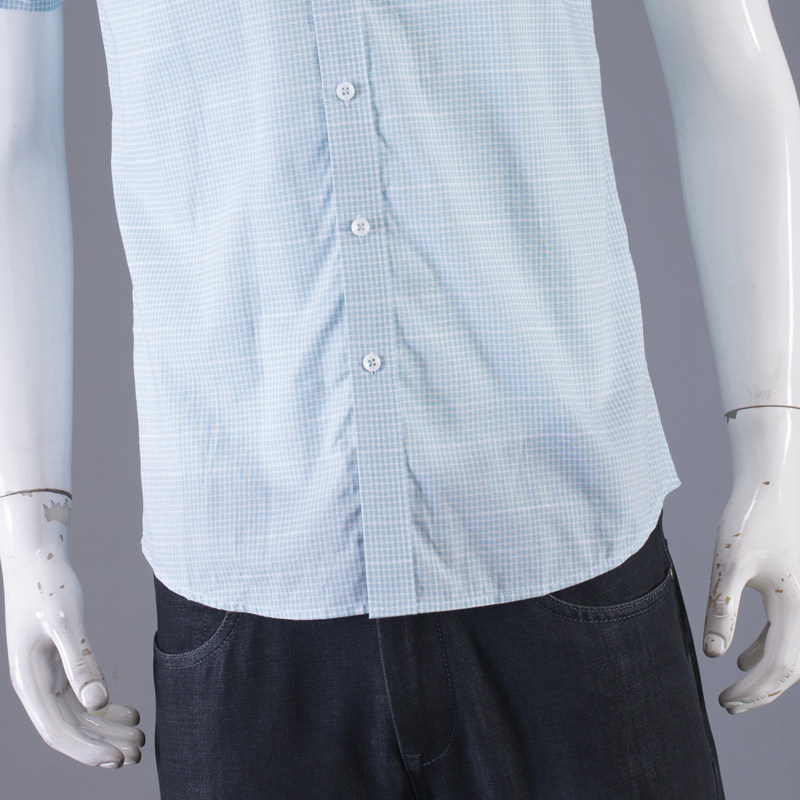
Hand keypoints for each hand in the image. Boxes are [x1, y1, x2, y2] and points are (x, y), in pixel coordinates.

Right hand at [1, 492, 144, 765]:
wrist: (36, 558)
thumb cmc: (47, 585)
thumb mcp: (65, 621)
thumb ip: (80, 662)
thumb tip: (97, 704)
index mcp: (30, 681)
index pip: (58, 731)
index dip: (87, 749)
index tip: (117, 759)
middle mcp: (36, 685)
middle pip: (71, 729)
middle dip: (103, 745)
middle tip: (138, 754)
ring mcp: (47, 677)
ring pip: (79, 716)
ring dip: (108, 730)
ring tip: (140, 739)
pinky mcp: (60, 664)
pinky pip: (83, 697)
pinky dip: (106, 709)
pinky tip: (130, 714)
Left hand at [702, 409, 799, 712]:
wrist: (774, 485)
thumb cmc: (750, 519)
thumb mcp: (729, 563)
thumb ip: (721, 608)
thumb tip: (713, 654)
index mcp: (796, 607)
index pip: (779, 668)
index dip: (753, 693)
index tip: (725, 702)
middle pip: (791, 668)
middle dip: (761, 692)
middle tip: (729, 707)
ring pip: (792, 652)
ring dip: (764, 674)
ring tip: (734, 688)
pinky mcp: (798, 590)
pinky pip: (789, 633)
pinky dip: (767, 649)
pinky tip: (741, 654)